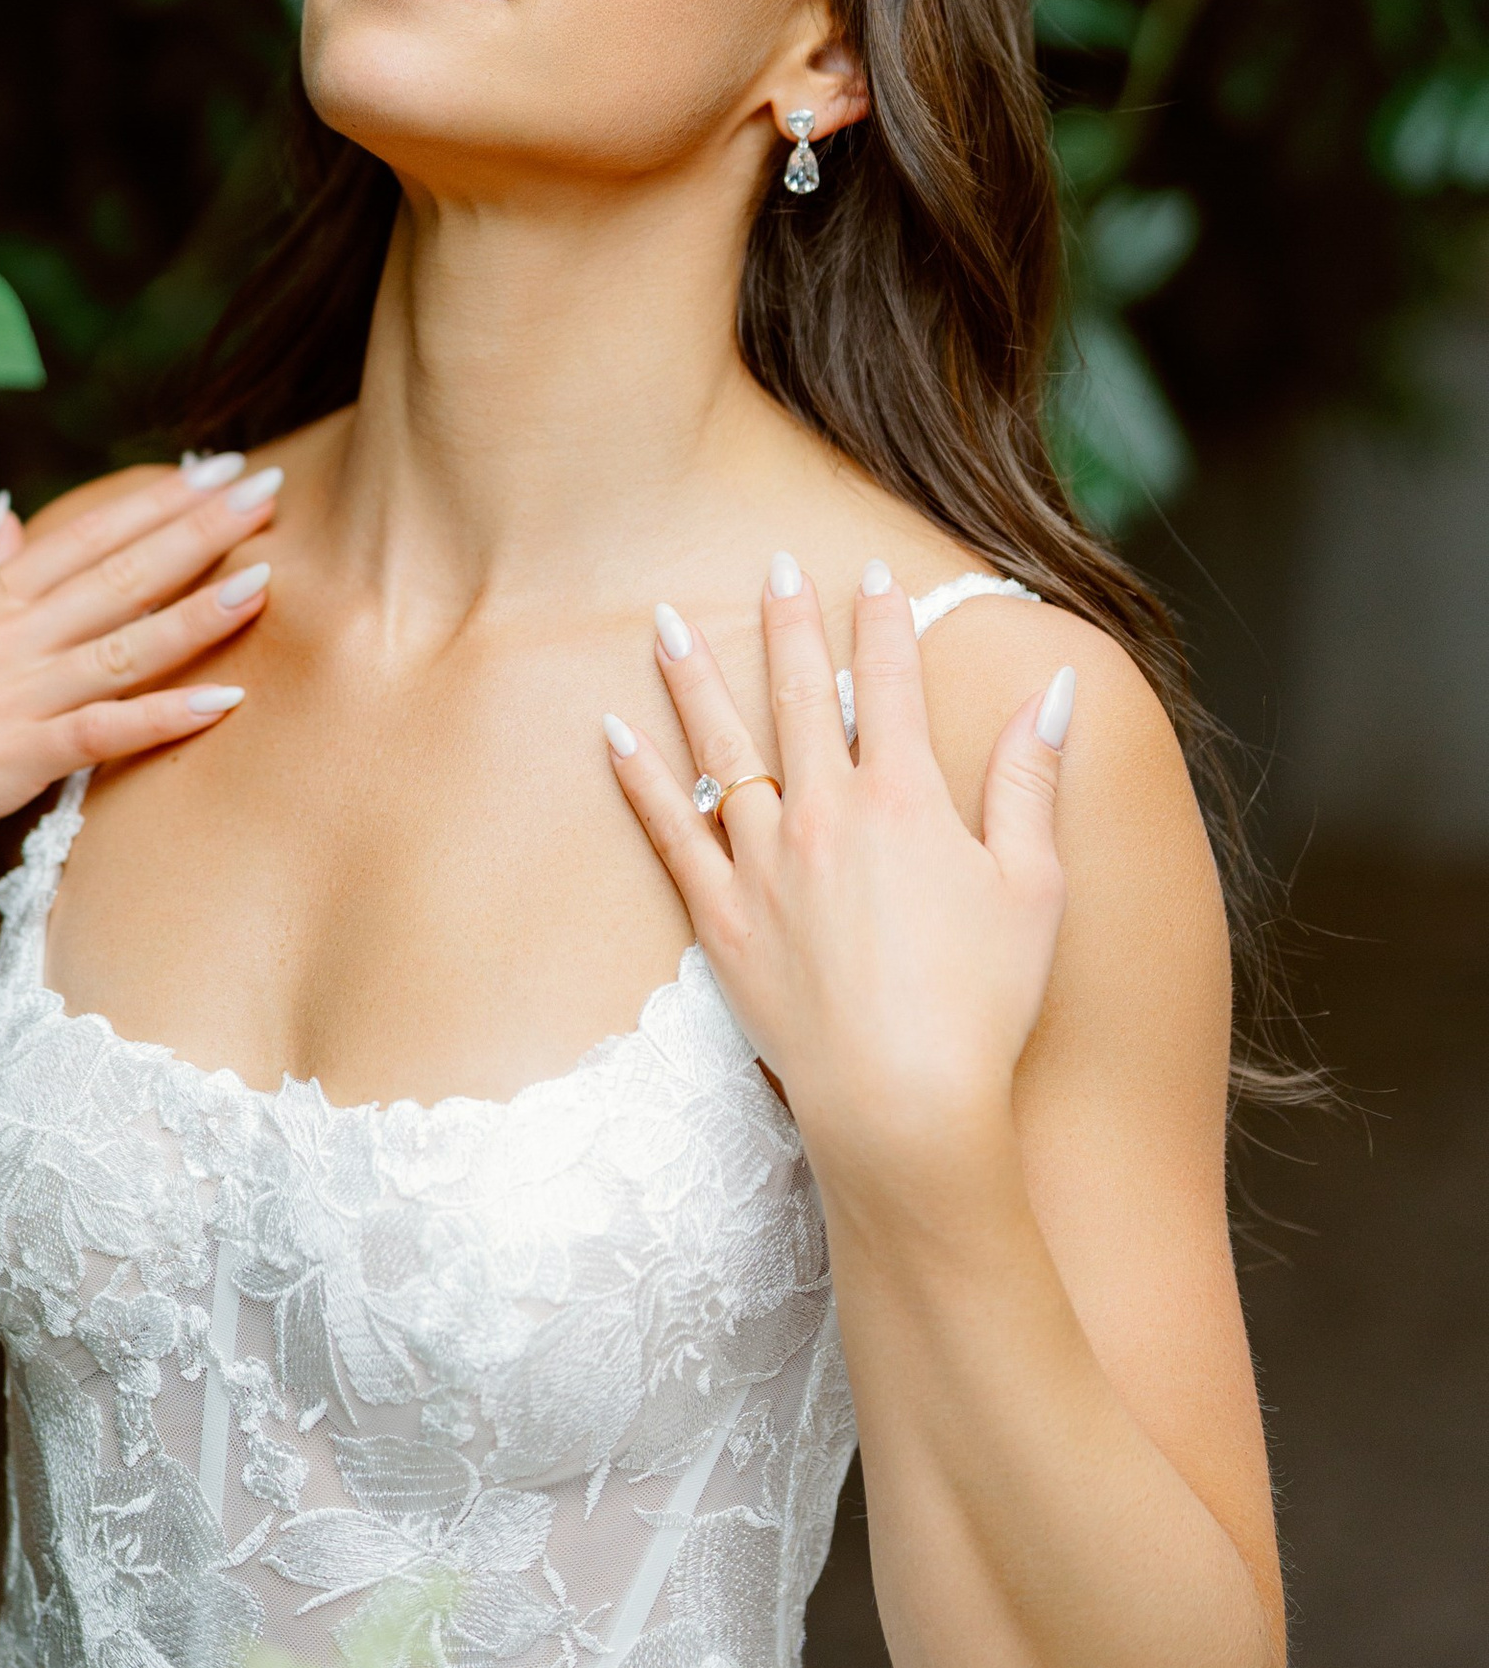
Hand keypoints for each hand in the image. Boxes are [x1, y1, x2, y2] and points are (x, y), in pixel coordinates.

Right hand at [0, 453, 281, 870]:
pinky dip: (166, 715)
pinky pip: (105, 731)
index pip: (86, 534)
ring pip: (126, 641)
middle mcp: (8, 633)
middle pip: (120, 570)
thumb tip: (10, 521)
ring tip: (266, 575)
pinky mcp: (16, 757)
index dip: (153, 500)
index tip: (213, 467)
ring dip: (199, 609)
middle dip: (198, 527)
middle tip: (266, 486)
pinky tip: (224, 700)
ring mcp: (15, 693)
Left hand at [602, 558, 1075, 1189]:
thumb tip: (1054, 691)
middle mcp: (826, 814)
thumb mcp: (1035, 886)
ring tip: (664, 619)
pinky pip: (669, 830)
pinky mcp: (720, 918)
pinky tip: (613, 732)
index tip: (873, 572)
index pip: (892, 684)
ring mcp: (764, 864)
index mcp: (907, 800)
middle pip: (802, 697)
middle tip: (772, 564)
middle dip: (789, 623)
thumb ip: (1032, 780)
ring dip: (694, 677)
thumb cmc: (984, 1004)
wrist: (904, 1102)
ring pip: (720, 747)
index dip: (884, 623)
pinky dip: (639, 778)